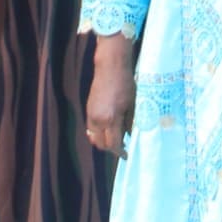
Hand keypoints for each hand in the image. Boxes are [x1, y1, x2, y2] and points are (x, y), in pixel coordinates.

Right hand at [86, 37, 136, 156]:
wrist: (110, 67)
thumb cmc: (125, 84)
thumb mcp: (132, 105)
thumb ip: (130, 123)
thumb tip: (130, 136)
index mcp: (111, 119)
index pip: (113, 144)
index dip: (119, 152)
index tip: (126, 154)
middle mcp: (98, 120)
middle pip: (101, 144)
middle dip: (111, 148)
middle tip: (122, 146)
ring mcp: (91, 115)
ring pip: (94, 138)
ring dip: (103, 141)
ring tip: (115, 138)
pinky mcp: (88, 110)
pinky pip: (91, 129)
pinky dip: (98, 133)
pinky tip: (108, 128)